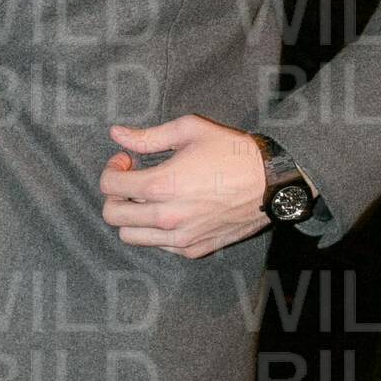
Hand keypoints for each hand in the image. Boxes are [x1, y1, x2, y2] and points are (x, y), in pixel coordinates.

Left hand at [99, 115, 267, 256]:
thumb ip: (147, 136)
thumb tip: (116, 134)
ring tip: (148, 197)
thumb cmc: (232, 152)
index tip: (127, 161)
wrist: (271, 183)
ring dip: (131, 215)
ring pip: (129, 236)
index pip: (109, 186)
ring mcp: (180, 238)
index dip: (112, 169)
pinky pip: (158, 245)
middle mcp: (167, 217)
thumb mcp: (190, 130)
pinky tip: (170, 210)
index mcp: (162, 185)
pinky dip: (155, 230)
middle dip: (114, 194)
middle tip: (132, 179)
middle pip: (112, 215)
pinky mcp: (193, 249)